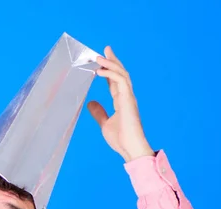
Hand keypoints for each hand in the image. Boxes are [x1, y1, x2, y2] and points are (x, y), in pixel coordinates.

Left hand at [87, 46, 154, 162]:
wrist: (130, 148)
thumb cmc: (121, 139)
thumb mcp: (104, 123)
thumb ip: (99, 112)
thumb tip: (91, 102)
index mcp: (122, 100)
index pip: (115, 80)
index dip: (108, 70)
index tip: (101, 60)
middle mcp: (127, 96)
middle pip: (120, 73)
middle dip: (112, 60)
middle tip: (104, 49)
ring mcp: (129, 97)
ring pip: (121, 74)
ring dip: (110, 64)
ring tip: (99, 57)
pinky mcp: (128, 100)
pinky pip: (120, 82)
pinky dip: (110, 74)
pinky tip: (99, 71)